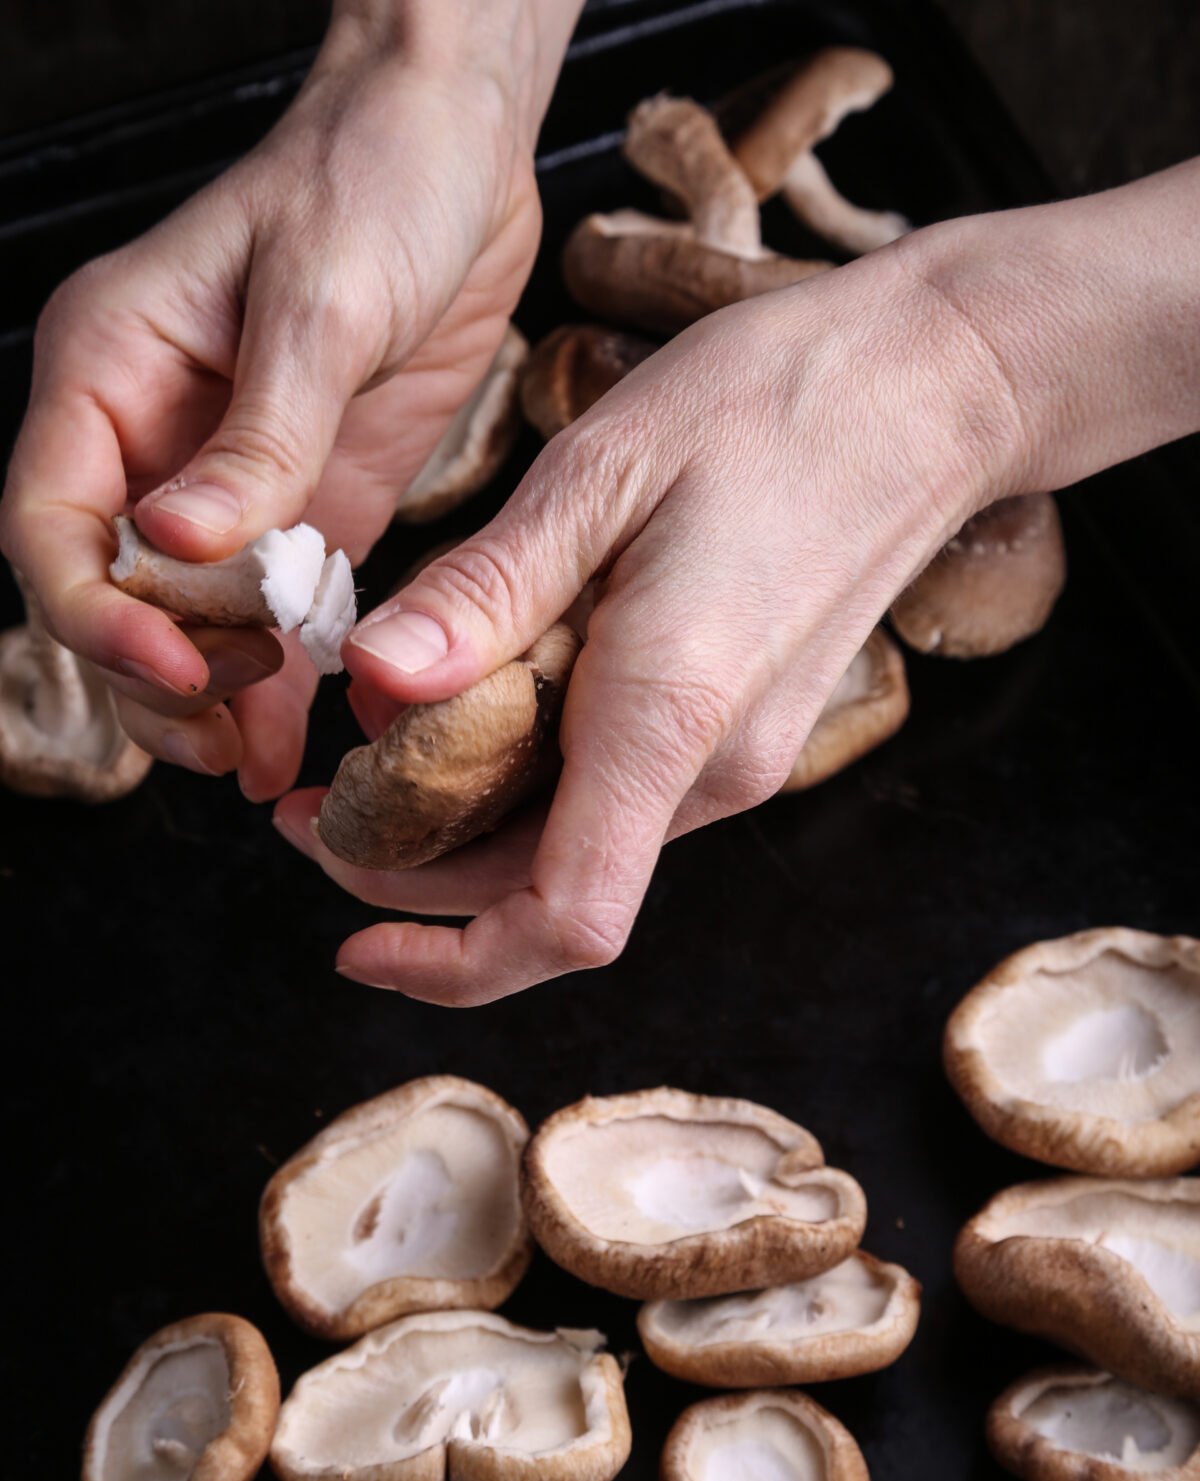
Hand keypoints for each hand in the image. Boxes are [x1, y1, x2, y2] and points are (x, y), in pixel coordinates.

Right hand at [0, 4, 554, 795]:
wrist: (457, 150)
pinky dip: (280, 678)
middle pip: (109, 593)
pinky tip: (295, 736)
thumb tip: (183, 543)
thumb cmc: (372, 182)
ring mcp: (231, 480)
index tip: (173, 666)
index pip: (51, 523)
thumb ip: (260, 435)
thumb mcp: (319, 303)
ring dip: (209, 698)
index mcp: (110, 372)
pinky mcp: (310, 504)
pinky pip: (273, 612)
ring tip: (252, 763)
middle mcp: (154, 438)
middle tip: (222, 735)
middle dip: (153, 676)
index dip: (94, 614)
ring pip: (184, 620)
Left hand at [274, 239, 1024, 1002]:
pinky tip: (474, 708)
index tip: (349, 944)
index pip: (564, 920)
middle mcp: (712, 771)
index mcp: (669, 716)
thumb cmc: (776, 406)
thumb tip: (371, 681)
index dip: (448, 960)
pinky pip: (613, 797)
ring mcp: (735, 760)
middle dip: (415, 881)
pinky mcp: (738, 731)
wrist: (933, 392)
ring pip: (573, 848)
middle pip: (545, 896)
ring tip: (370, 747)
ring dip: (464, 831)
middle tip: (309, 810)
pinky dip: (525, 784)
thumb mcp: (601, 473)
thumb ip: (486, 594)